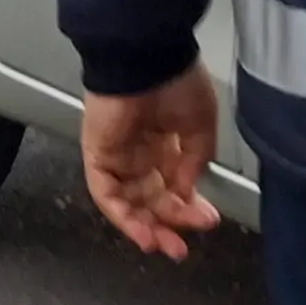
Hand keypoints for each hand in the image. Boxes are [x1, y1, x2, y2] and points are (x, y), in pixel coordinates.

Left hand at [81, 70, 222, 260]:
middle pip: (151, 199)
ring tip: (167, 246)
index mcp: (166, 140)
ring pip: (129, 203)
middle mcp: (140, 150)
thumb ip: (196, 160)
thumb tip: (189, 190)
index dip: (188, 206)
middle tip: (184, 247)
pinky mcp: (98, 154)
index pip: (174, 184)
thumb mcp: (201, 124)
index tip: (207, 220)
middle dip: (170, 224)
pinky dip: (124, 218)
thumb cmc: (177, 79)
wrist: (147, 57)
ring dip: (147, 228)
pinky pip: (107, 194)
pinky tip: (144, 234)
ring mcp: (117, 154)